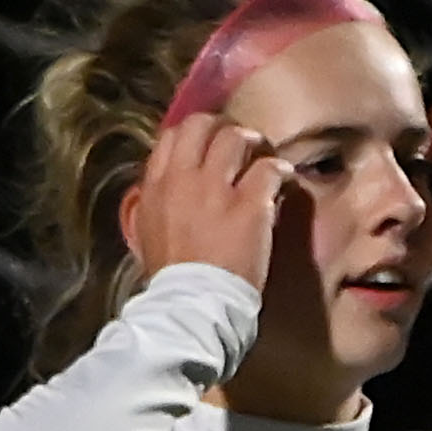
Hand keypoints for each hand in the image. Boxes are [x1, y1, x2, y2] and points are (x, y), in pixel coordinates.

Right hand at [122, 112, 289, 288]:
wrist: (191, 304)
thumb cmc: (170, 275)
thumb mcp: (148, 231)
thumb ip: (155, 201)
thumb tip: (164, 185)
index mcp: (156, 186)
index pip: (172, 136)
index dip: (195, 133)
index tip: (209, 143)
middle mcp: (184, 179)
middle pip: (202, 126)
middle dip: (223, 128)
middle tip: (239, 142)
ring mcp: (216, 189)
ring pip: (236, 138)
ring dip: (254, 142)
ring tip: (263, 155)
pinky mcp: (249, 205)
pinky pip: (269, 168)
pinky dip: (279, 170)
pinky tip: (284, 179)